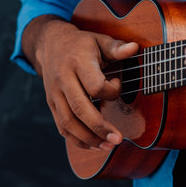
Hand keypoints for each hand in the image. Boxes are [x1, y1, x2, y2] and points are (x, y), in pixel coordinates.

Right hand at [23, 16, 137, 149]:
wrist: (51, 43)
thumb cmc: (81, 44)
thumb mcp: (99, 40)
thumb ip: (117, 48)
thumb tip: (134, 48)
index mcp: (77, 63)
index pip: (95, 86)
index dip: (112, 91)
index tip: (119, 83)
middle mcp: (63, 79)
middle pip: (80, 109)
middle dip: (100, 127)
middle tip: (118, 139)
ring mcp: (54, 93)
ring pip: (68, 122)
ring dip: (89, 138)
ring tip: (108, 146)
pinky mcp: (51, 103)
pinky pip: (61, 126)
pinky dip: (76, 139)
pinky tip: (93, 145)